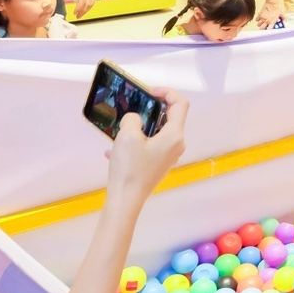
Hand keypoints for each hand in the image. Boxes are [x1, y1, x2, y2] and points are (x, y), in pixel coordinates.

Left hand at [64, 0, 98, 17]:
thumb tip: (65, 0)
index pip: (82, 2)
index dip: (78, 9)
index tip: (74, 13)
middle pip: (88, 4)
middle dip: (83, 12)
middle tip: (77, 17)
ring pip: (92, 3)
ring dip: (87, 10)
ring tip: (82, 14)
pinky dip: (90, 5)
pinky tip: (86, 6)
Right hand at [105, 93, 187, 208]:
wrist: (126, 200)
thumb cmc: (129, 168)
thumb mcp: (127, 135)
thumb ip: (133, 118)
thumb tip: (135, 119)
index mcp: (175, 135)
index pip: (180, 104)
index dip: (166, 92)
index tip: (148, 92)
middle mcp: (176, 145)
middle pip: (168, 118)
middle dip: (150, 109)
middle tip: (132, 107)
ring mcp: (168, 156)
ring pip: (156, 132)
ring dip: (138, 127)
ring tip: (119, 130)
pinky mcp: (158, 165)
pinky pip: (148, 146)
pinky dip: (134, 144)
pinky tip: (113, 151)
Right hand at [256, 0, 284, 28]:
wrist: (272, 1)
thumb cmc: (277, 7)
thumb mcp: (282, 13)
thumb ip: (284, 18)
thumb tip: (285, 20)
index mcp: (272, 21)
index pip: (268, 29)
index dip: (269, 30)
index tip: (269, 30)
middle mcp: (266, 20)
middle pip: (261, 28)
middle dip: (263, 28)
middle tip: (265, 27)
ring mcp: (262, 17)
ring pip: (258, 24)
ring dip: (260, 24)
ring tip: (263, 23)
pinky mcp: (260, 14)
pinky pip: (257, 19)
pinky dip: (258, 19)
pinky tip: (260, 18)